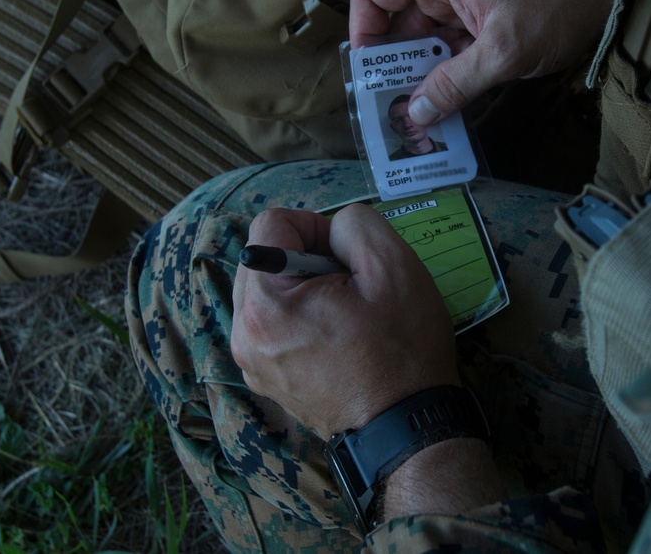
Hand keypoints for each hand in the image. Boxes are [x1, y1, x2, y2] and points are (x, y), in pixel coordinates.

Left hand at [230, 205, 458, 437]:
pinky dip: (301, 319)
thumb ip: (355, 224)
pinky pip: (273, 324)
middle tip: (350, 288)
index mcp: (266, 304)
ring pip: (269, 290)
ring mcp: (251, 361)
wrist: (406, 427)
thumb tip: (331, 229)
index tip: (348, 258)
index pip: (271, 223)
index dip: (317, 226)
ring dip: (304, 289)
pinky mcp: (265, 379)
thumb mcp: (394, 266)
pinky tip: (337, 338)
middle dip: (307, 258)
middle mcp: (244, 334)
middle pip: (264, 257)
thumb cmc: (402, 350)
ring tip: (345, 315)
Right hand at [349, 0, 619, 125]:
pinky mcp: (482, 20)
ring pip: (425, 43)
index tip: (370, 76)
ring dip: (422, 78)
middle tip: (393, 112)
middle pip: (397, 26)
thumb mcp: (503, 50)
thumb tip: (416, 113)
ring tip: (419, 118)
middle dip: (393, 69)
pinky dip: (447, 75)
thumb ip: (456, 83)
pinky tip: (447, 107)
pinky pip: (451, 49)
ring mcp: (463, 1)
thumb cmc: (558, 1)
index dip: (363, 34)